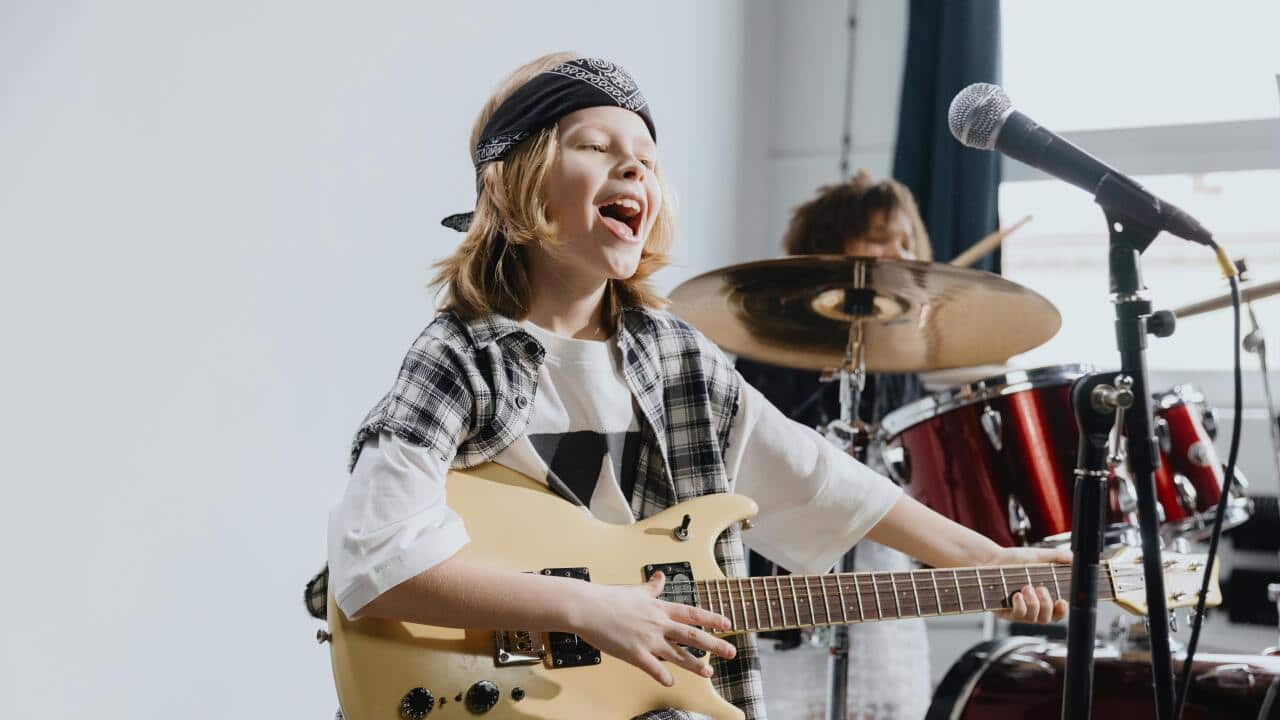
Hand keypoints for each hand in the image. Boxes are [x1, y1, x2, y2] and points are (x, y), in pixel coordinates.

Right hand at [569, 571, 736, 686]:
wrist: (587, 607)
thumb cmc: (608, 598)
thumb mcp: (635, 590)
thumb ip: (652, 587)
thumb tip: (660, 577)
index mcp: (659, 608)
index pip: (691, 613)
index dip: (711, 619)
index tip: (726, 624)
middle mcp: (658, 624)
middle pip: (692, 635)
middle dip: (714, 644)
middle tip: (731, 651)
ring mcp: (647, 639)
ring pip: (677, 654)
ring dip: (694, 664)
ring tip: (709, 672)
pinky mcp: (634, 653)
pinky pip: (653, 668)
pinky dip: (663, 676)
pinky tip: (671, 682)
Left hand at [987, 545, 1070, 623]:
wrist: (990, 560)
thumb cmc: (1013, 560)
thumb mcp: (1037, 556)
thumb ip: (1057, 557)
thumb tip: (1074, 558)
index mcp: (1043, 597)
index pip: (1057, 612)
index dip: (1062, 611)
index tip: (1062, 601)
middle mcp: (1032, 607)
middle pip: (1047, 618)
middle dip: (1046, 604)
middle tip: (1040, 588)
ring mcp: (1019, 611)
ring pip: (1034, 619)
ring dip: (1034, 604)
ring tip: (1026, 587)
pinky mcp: (1006, 612)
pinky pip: (1017, 615)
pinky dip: (1021, 606)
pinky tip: (1017, 595)